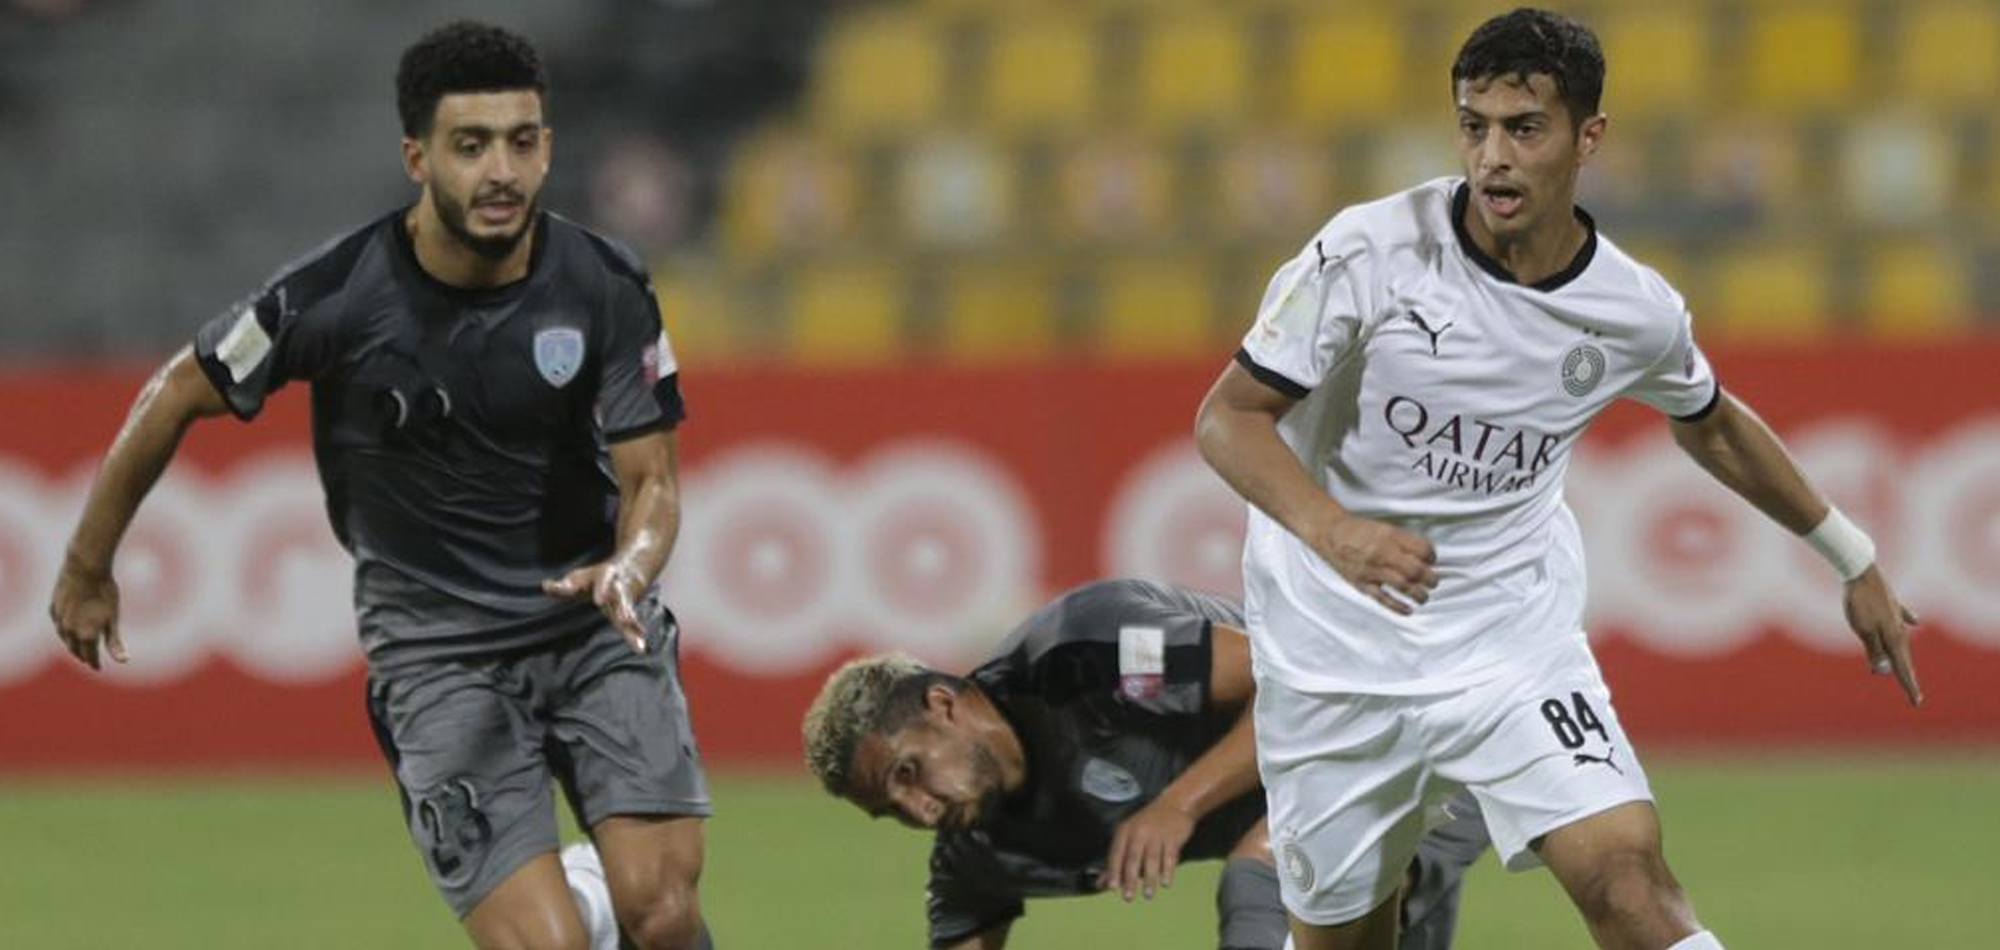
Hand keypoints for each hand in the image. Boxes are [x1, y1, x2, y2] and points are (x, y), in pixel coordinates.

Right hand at [50, 560, 126, 670]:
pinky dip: (63, 630)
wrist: (85, 568)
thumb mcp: (113, 618)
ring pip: (64, 638)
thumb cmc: (105, 592)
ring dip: (71, 644)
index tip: (98, 668)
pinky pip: (57, 624)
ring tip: (78, 647)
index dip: (94, 663)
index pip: (89, 656)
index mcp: (85, 635)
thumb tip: (124, 661)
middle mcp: (69, 630)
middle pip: (75, 649)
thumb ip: (115, 643)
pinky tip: (66, 629)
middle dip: (83, 655)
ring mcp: (59, 619)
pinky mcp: (53, 607)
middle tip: (89, 659)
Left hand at [543, 561, 648, 653]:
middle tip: (624, 619)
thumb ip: (564, 586)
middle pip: (621, 598)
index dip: (602, 591)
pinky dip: (637, 637)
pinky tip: (641, 649)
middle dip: (623, 609)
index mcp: (606, 576)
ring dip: (632, 625)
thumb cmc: (598, 578)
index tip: (600, 601)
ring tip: (638, 639)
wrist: (631, 569)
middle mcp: (620, 589)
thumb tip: (545, 586)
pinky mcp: (630, 615)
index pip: (603, 582)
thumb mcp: (580, 577)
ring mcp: (627, 603)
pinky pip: (633, 627)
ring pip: (629, 614)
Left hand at [1096, 798, 1195, 901]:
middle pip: (1133, 858)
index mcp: (1125, 831)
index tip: (1111, 887)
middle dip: (1130, 879)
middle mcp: (1139, 832)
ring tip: (1147, 895)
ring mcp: (1157, 834)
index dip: (1113, 871)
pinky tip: (1166, 882)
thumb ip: (1116, 862)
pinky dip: (1167, 870)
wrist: (1174, 805)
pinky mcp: (1173, 837)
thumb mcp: (1129, 836)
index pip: (1116, 854)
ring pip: (1151, 859)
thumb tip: (1101, 884)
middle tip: (1128, 897)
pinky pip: (1169, 856)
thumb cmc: (1148, 824)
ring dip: (1149, 878)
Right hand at [1306, 512, 1437, 614]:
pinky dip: (1397, 606)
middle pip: (1416, 570)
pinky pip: (1382, 598)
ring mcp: (1372, 570)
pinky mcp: (1362, 583)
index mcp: (1391, 536)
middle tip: (1433, 582)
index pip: (1422, 549)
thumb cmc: (1359, 530)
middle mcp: (1383, 553)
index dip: (1432, 557)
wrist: (1330, 534)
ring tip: (1424, 597)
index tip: (1432, 561)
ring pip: (1404, 586)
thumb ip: (1404, 541)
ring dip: (1419, 594)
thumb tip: (1425, 557)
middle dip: (1430, 579)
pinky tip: (1408, 610)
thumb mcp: (1384, 528)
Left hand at [1842, 566, 1921, 705]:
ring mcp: (1896, 614)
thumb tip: (1883, 671)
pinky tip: (1916, 622)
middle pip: (1903, 656)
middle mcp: (1899, 628)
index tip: (1916, 702)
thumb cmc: (1859, 602)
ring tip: (1906, 669)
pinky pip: (1903, 616)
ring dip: (1903, 656)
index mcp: (1893, 637)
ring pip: (1902, 640)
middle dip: (1907, 675)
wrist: (1860, 572)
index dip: (1908, 685)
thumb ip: (1874, 650)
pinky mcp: (1891, 603)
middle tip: (1914, 693)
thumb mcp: (1863, 630)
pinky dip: (1909, 621)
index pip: (1901, 667)